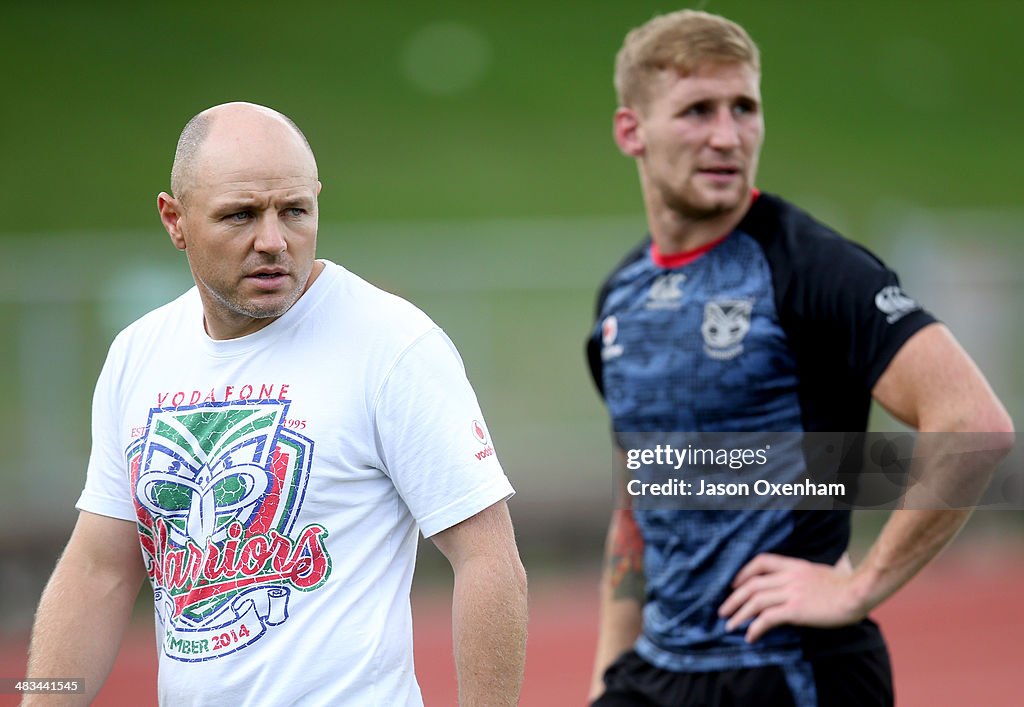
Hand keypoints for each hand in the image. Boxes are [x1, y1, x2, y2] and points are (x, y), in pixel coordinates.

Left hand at [718, 553, 866, 642]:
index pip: (761, 562)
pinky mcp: (796, 610)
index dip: (743, 573)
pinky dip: (755, 627)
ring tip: (730, 626)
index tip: (734, 585)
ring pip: (755, 601)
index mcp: (794, 565)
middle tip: (723, 611)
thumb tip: (794, 586)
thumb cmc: (846, 586)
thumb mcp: (819, 572)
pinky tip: (750, 636)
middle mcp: (789, 577)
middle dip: (734, 599)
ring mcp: (791, 592)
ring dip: (739, 614)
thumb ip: (803, 577)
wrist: (858, 592)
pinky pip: (768, 618)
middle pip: (752, 584)